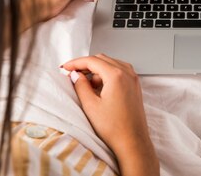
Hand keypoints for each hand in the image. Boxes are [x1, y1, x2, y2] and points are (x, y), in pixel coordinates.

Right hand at [62, 54, 158, 175]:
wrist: (133, 141)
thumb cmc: (115, 127)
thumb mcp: (91, 105)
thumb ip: (81, 86)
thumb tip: (75, 75)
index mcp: (117, 75)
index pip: (92, 60)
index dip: (76, 63)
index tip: (65, 67)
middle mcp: (127, 73)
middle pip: (102, 59)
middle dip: (85, 65)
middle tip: (72, 74)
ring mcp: (133, 79)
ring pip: (111, 64)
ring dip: (96, 70)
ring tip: (84, 83)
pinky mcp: (135, 86)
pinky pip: (119, 72)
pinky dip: (106, 75)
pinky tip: (98, 87)